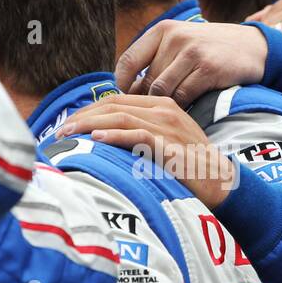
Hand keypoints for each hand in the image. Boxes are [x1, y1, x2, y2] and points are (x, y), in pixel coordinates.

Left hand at [56, 95, 236, 207]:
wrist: (222, 182)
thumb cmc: (190, 166)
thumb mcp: (165, 141)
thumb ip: (140, 134)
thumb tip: (104, 139)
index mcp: (161, 105)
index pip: (116, 100)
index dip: (88, 110)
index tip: (68, 124)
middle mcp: (164, 109)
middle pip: (114, 104)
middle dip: (82, 116)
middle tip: (59, 130)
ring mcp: (168, 126)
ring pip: (121, 116)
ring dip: (90, 124)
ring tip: (68, 134)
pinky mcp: (170, 145)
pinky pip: (137, 135)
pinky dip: (114, 136)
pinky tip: (97, 139)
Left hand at [116, 19, 266, 105]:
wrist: (251, 46)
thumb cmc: (209, 49)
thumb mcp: (181, 42)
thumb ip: (155, 59)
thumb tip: (126, 88)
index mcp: (163, 30)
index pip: (128, 59)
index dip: (122, 83)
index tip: (126, 96)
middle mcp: (175, 37)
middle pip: (146, 80)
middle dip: (146, 101)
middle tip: (152, 112)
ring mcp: (192, 52)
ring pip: (162, 90)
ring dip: (163, 106)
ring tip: (167, 115)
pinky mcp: (208, 68)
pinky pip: (183, 96)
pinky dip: (181, 108)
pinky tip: (184, 112)